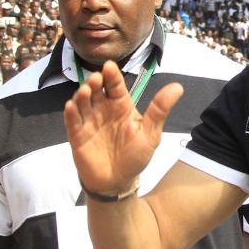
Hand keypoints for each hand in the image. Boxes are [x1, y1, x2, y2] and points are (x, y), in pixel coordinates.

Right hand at [64, 61, 182, 195]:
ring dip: (82, 94)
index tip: (110, 66)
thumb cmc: (135, 156)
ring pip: (82, 102)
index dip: (112, 75)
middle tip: (97, 78)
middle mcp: (103, 109)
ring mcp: (89, 121)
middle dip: (95, 82)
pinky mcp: (77, 135)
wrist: (119, 181)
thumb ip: (160, 110)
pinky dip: (70, 113)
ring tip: (85, 91)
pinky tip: (71, 106)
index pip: (116, 85)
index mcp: (121, 105)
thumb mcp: (151, 133)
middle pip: (97, 89)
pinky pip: (72, 121)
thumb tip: (178, 87)